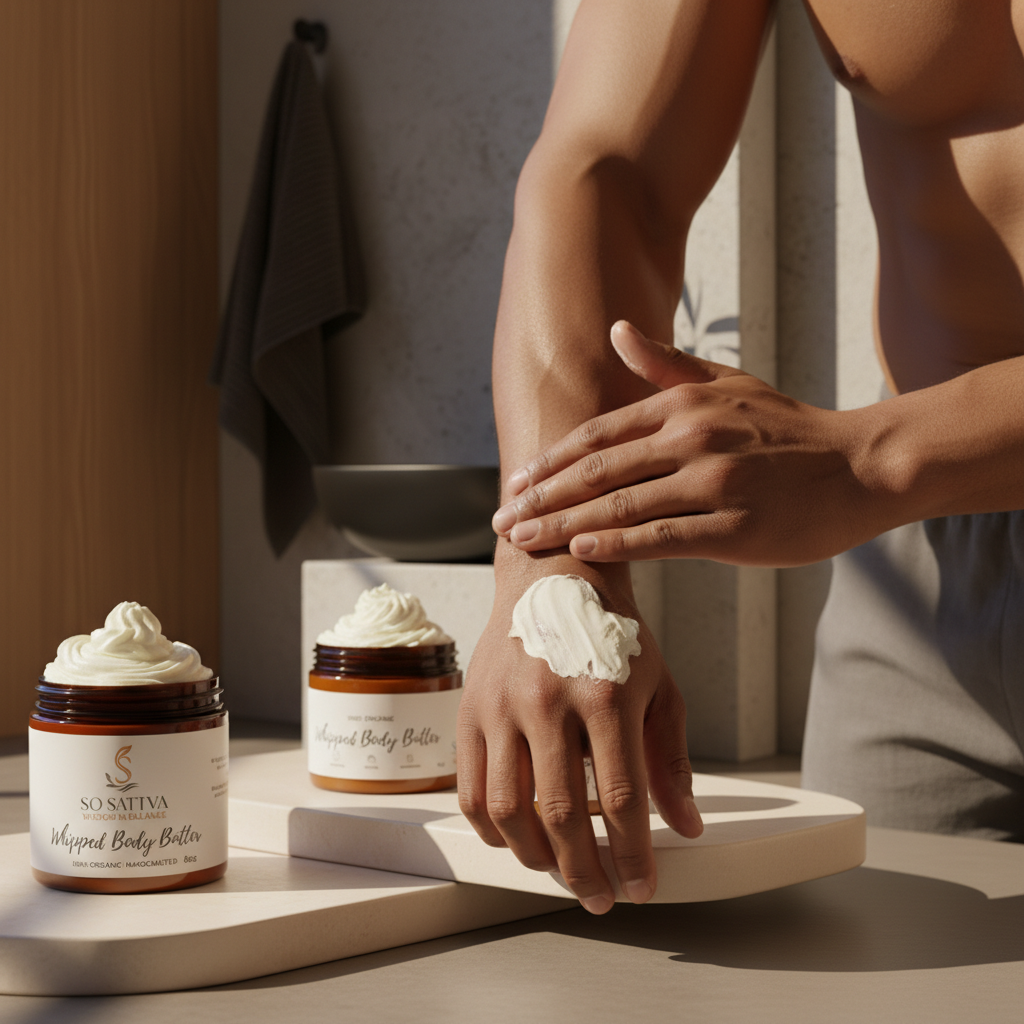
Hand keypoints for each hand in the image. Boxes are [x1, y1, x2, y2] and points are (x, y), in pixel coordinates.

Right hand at [457, 547, 702, 912]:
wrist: (553, 575)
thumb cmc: (610, 630)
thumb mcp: (659, 687)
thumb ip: (670, 760)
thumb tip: (685, 826)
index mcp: (606, 694)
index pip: (621, 798)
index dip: (632, 856)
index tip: (640, 887)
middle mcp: (549, 700)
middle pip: (562, 815)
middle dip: (584, 872)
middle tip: (599, 897)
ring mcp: (502, 705)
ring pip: (508, 810)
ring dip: (535, 857)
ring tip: (558, 870)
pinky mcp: (470, 708)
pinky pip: (471, 788)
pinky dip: (491, 829)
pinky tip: (516, 839)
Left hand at [491, 321, 895, 566]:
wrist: (861, 466)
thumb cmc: (791, 428)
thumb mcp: (729, 383)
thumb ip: (667, 365)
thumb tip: (619, 332)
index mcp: (684, 406)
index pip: (598, 435)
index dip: (550, 462)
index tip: (515, 484)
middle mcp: (692, 439)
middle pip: (597, 471)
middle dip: (542, 499)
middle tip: (500, 520)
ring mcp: (713, 484)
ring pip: (621, 506)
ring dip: (564, 526)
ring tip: (524, 542)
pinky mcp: (735, 529)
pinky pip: (662, 538)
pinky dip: (616, 545)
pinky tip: (581, 552)